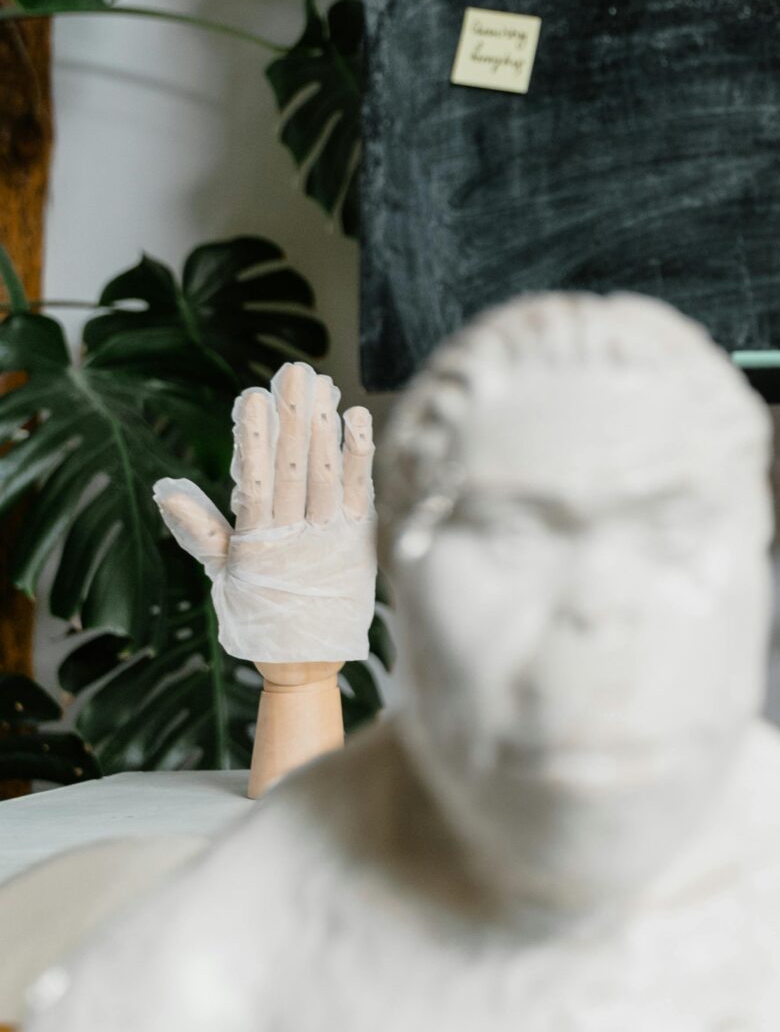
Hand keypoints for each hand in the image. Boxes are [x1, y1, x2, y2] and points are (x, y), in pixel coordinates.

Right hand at [154, 361, 376, 666]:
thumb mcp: (223, 572)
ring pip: (327, 475)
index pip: (254, 481)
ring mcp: (332, 536)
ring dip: (326, 428)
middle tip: (294, 372)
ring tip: (323, 385)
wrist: (307, 660)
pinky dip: (362, 456)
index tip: (250, 397)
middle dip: (293, 418)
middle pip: (294, 468)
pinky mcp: (362, 538)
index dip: (252, 440)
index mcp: (256, 541)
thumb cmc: (260, 610)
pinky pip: (363, 492)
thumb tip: (164, 490)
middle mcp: (296, 535)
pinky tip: (359, 417)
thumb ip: (200, 529)